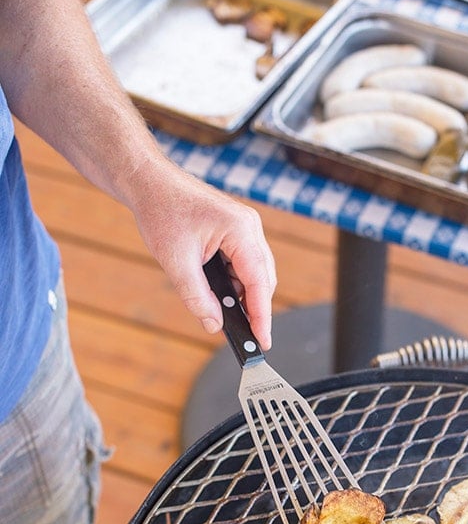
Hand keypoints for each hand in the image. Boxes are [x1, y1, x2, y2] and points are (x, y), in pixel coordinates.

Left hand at [127, 154, 276, 349]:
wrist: (148, 181)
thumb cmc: (161, 211)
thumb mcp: (177, 263)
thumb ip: (198, 298)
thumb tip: (214, 325)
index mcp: (241, 230)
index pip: (260, 282)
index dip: (262, 315)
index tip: (263, 341)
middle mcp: (249, 227)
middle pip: (263, 278)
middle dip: (254, 307)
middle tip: (244, 335)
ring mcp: (244, 227)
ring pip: (254, 272)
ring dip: (242, 294)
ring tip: (226, 313)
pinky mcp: (234, 230)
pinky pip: (243, 262)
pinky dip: (234, 281)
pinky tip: (220, 293)